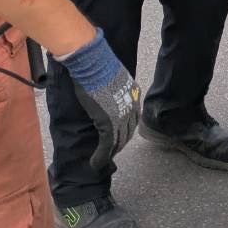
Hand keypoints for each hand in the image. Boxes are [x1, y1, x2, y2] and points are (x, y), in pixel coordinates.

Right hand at [57, 29, 140, 170]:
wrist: (94, 63)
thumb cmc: (98, 64)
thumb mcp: (112, 76)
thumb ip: (112, 86)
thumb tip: (103, 88)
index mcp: (133, 95)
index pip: (132, 120)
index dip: (124, 132)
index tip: (116, 139)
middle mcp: (131, 107)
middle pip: (127, 133)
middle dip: (117, 145)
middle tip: (107, 154)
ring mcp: (122, 117)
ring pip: (117, 142)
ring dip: (108, 155)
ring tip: (99, 162)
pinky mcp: (109, 123)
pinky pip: (107, 145)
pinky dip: (101, 157)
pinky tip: (94, 163)